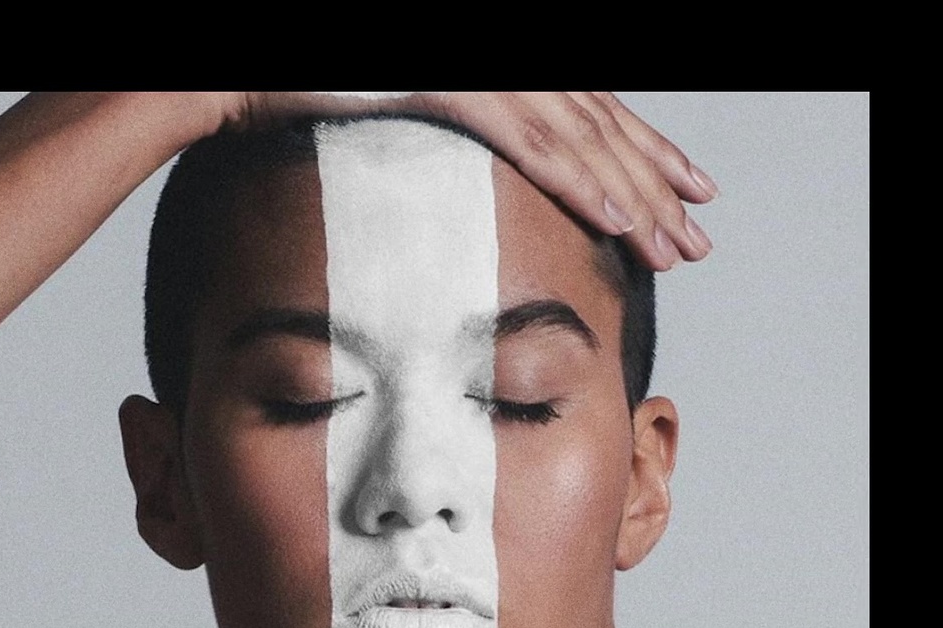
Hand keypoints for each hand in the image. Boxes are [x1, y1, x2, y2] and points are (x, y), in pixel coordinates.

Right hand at [221, 92, 716, 270]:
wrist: (243, 74)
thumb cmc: (312, 99)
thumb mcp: (404, 121)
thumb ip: (457, 139)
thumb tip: (487, 188)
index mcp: (496, 73)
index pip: (588, 114)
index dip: (643, 153)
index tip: (683, 194)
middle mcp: (504, 67)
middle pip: (599, 125)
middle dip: (656, 184)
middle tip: (699, 234)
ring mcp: (481, 70)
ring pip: (579, 137)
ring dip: (632, 196)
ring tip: (674, 245)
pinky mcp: (450, 82)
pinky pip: (530, 139)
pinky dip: (578, 180)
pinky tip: (616, 218)